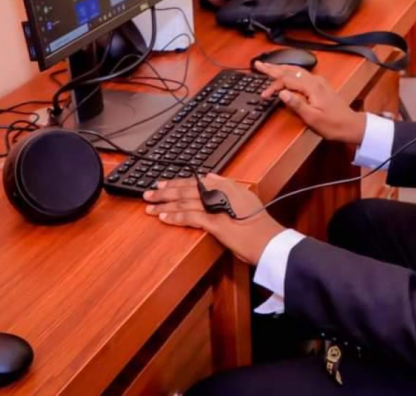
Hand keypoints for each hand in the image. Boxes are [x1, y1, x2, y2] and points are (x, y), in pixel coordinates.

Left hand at [143, 174, 284, 265]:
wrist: (267, 239)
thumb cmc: (257, 222)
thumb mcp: (245, 197)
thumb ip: (227, 185)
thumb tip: (211, 176)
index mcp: (226, 185)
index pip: (195, 181)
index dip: (177, 182)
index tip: (162, 183)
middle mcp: (220, 193)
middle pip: (186, 190)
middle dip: (165, 192)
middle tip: (149, 194)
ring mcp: (216, 207)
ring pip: (184, 203)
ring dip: (164, 204)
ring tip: (149, 207)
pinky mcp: (213, 222)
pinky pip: (189, 217)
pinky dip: (174, 217)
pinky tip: (162, 218)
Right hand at [255, 61, 366, 144]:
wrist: (351, 125)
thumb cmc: (332, 125)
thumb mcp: (312, 118)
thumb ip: (296, 104)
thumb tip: (281, 93)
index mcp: (312, 87)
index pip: (287, 80)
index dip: (273, 86)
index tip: (263, 95)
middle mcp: (315, 80)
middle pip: (291, 70)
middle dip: (273, 67)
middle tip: (258, 64)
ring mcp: (319, 82)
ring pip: (296, 70)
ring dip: (281, 68)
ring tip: (268, 66)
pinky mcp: (321, 85)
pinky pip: (302, 74)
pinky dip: (290, 71)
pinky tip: (287, 73)